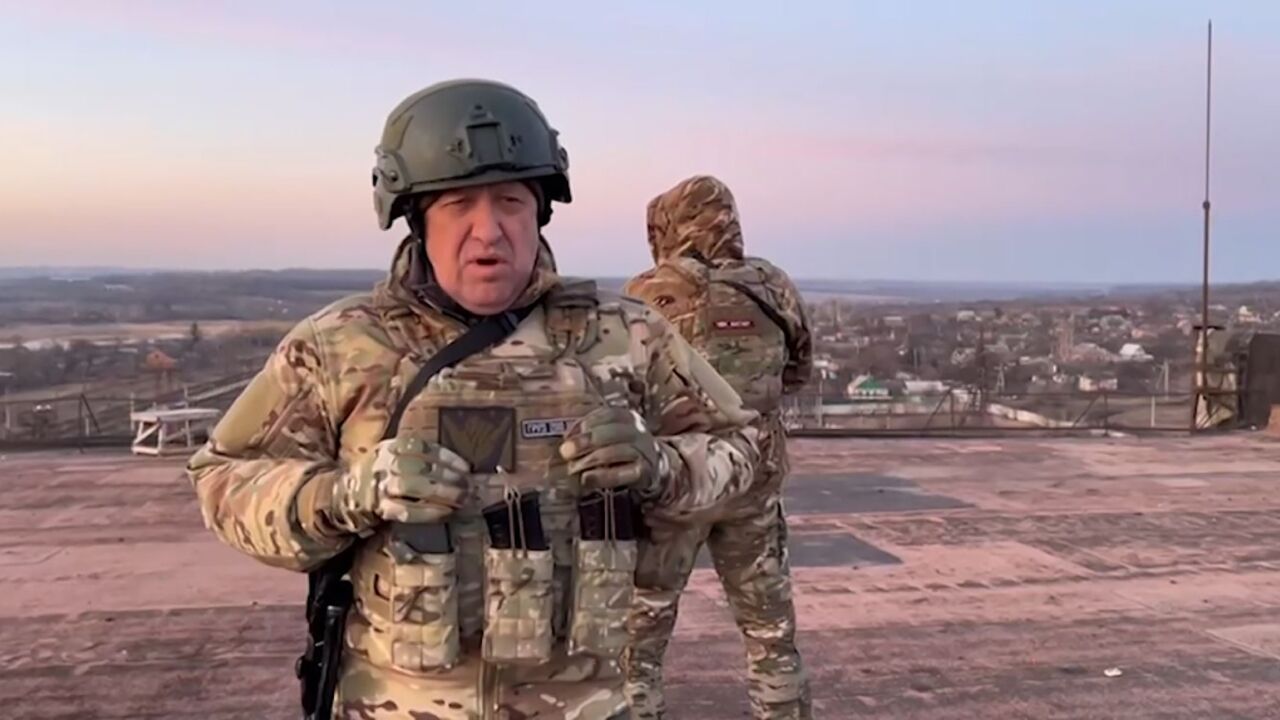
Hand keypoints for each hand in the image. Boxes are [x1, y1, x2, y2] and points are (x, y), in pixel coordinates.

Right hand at [332, 437, 470, 532]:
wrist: (344, 497)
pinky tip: (445, 513)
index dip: (446, 456)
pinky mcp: (378, 508)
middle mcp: (383, 464)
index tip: (465, 467)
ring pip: (413, 486)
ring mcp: (378, 486)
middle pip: (420, 466)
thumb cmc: (379, 477)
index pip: (421, 446)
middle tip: (468, 486)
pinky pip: (405, 510)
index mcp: (388, 448)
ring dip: (442, 493)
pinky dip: (428, 512)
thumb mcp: (391, 458)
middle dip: (448, 477)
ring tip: (461, 499)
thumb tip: (456, 467)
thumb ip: (416, 458)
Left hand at [559, 406, 669, 495]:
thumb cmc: (624, 448)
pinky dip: (603, 476)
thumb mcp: (611, 435)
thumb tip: (566, 442)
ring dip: (591, 460)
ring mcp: (643, 451)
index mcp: (628, 417)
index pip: (607, 414)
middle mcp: (638, 431)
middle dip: (585, 441)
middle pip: (611, 432)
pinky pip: (624, 473)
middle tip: (565, 452)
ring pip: (617, 452)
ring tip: (573, 468)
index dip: (586, 424)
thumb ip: (591, 434)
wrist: (654, 467)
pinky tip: (587, 479)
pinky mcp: (644, 472)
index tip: (567, 436)